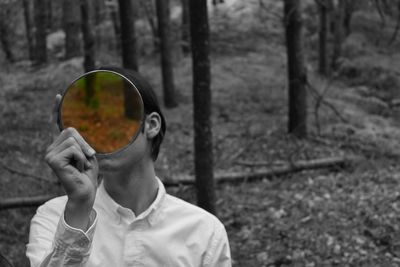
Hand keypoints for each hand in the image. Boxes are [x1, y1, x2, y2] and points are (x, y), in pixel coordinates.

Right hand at [45, 94, 98, 228]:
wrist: (85, 192)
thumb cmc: (88, 174)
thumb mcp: (88, 153)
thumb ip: (83, 141)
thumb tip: (82, 128)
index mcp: (59, 146)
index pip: (55, 124)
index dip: (56, 110)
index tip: (59, 95)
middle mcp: (51, 148)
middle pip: (71, 129)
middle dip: (84, 142)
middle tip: (86, 158)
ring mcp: (49, 154)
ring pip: (73, 138)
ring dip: (84, 152)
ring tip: (81, 165)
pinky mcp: (52, 160)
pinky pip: (73, 148)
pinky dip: (81, 157)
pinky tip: (77, 168)